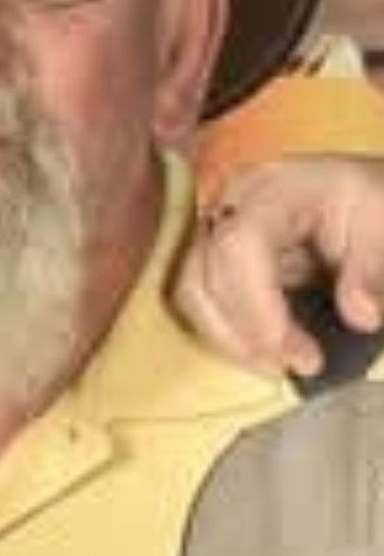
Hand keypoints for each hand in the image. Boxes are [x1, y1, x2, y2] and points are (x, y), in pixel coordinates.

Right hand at [172, 155, 383, 376]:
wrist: (362, 195)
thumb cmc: (371, 204)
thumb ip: (375, 271)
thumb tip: (361, 315)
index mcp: (275, 188)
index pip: (238, 246)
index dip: (258, 308)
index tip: (303, 358)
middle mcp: (234, 202)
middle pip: (202, 272)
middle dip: (242, 332)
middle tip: (298, 367)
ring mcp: (221, 225)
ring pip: (191, 289)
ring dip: (228, 338)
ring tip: (280, 366)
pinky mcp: (218, 250)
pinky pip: (202, 296)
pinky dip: (227, 332)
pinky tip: (265, 352)